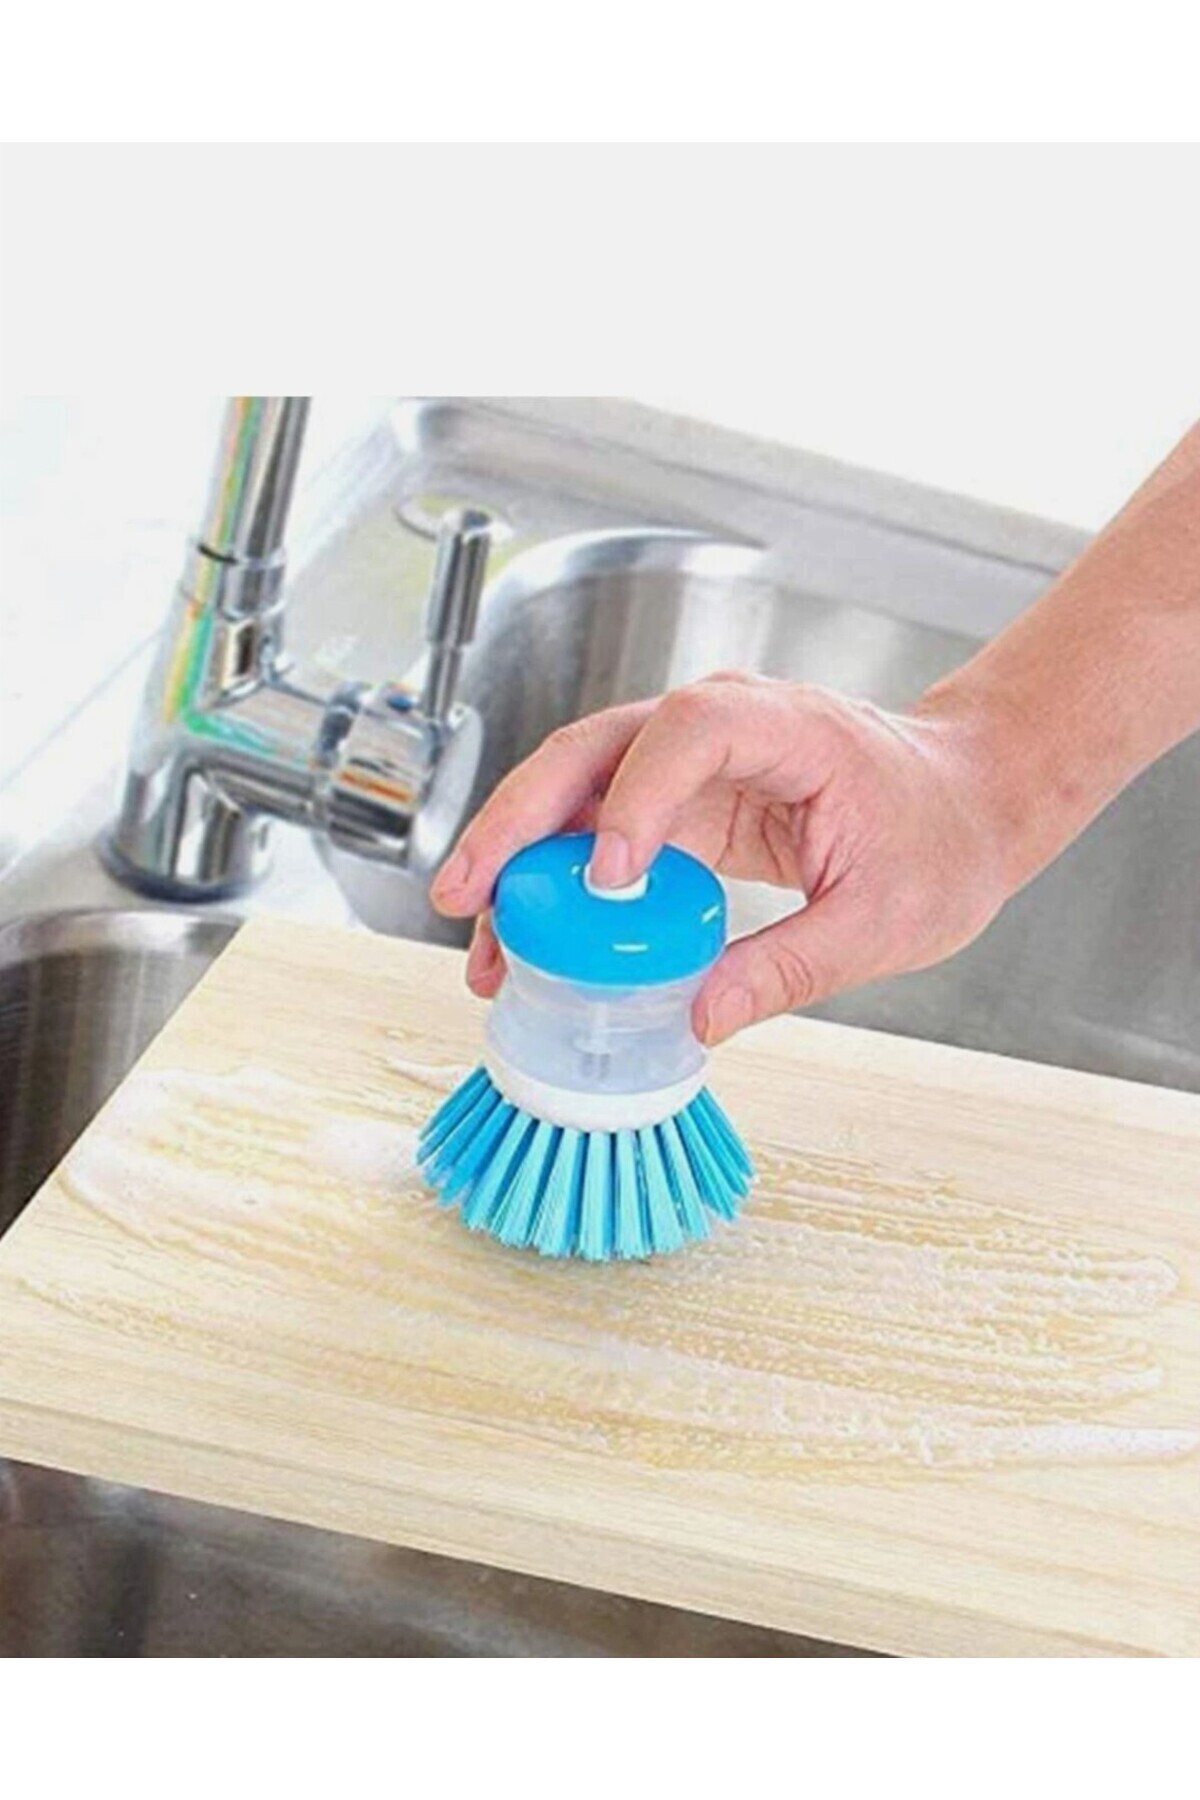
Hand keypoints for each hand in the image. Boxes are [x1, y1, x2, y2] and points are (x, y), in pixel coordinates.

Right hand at [430, 672, 1012, 1043]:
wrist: (969, 799)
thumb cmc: (943, 836)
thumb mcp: (884, 921)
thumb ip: (791, 967)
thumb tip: (699, 1018)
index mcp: (786, 728)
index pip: (687, 732)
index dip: (634, 798)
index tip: (605, 880)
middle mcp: (725, 724)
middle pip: (596, 747)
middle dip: (521, 818)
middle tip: (466, 892)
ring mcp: (696, 758)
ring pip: (579, 782)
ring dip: (520, 849)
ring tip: (477, 931)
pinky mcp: (684, 798)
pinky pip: (600, 822)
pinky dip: (556, 873)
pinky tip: (524, 930)